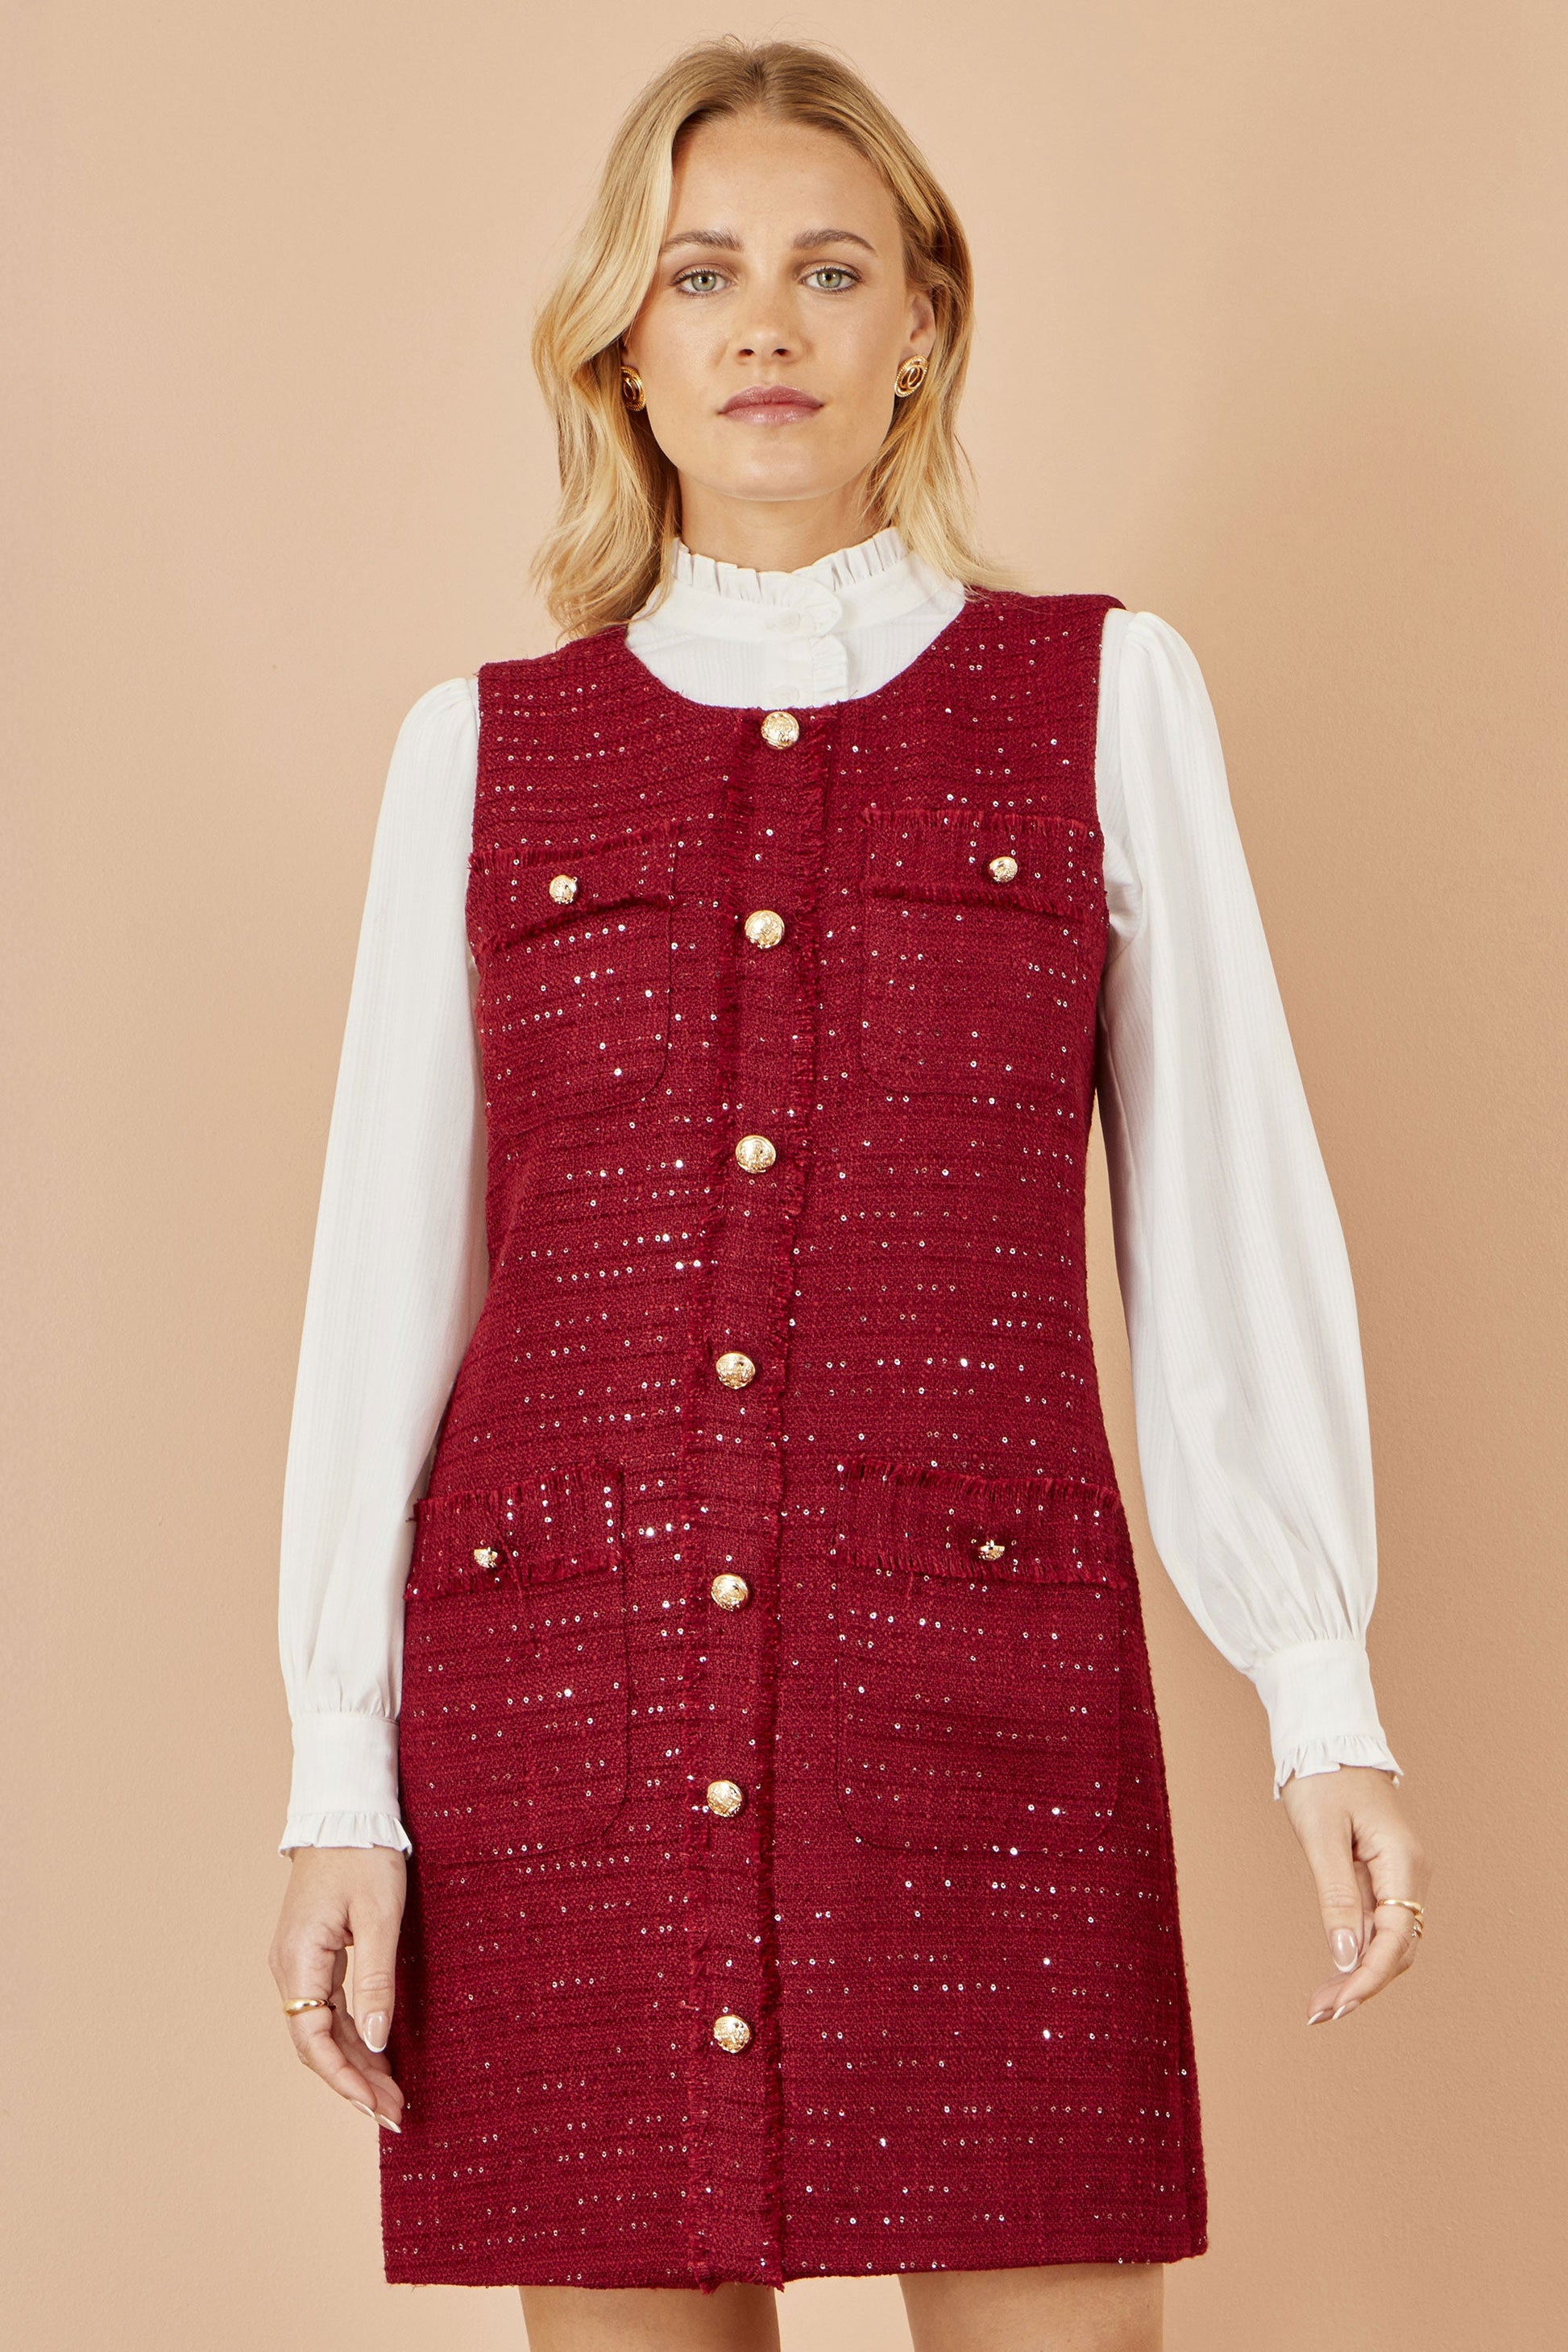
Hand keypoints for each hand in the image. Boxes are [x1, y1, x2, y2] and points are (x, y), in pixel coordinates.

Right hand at [268, 1846, 407, 2127]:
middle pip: (317, 2044)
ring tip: (393, 2098)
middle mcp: (290, 1969)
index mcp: (299, 1960)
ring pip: (324, 2031)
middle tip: (396, 2116)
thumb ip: (377, 1979)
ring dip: (356, 2065)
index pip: (313, 2041)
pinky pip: (329, 2010)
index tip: (378, 2109)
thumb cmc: (364, 1855)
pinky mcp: (314, 1957)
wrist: (345, 1812)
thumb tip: (378, 2041)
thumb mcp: (380, 1915)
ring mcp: (299, 1964)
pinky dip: (355, 2037)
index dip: (344, 2081)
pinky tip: (380, 2057)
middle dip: (355, 2084)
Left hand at [1280, 1765, 1429, 2025]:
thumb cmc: (1322, 1778)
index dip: (1367, 1979)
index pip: (1395, 1938)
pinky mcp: (1384, 1873)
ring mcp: (1400, 1874)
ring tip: (1320, 2004)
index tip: (1336, 2007)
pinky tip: (1334, 1973)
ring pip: (1389, 1941)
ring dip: (1359, 1974)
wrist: (1326, 1738)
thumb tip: (1347, 1956)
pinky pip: (1379, 1922)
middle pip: (1396, 1947)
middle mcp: (1411, 1873)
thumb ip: (1337, 1896)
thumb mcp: (1321, 1836)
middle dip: (1361, 1985)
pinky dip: (1357, 1950)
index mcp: (1403, 1862)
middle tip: (1318, 2014)